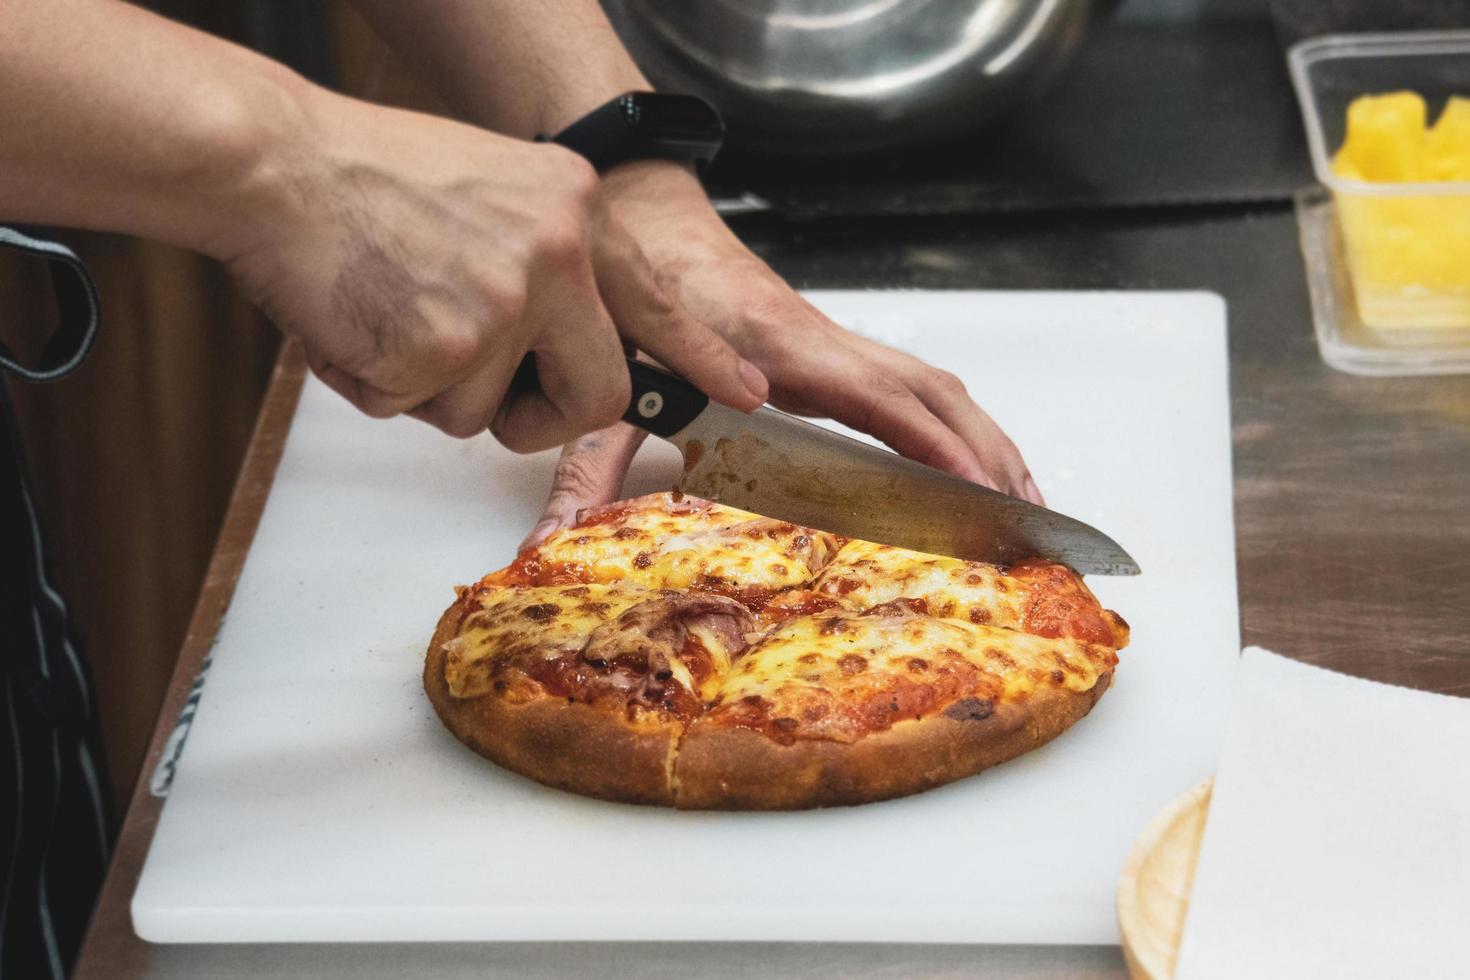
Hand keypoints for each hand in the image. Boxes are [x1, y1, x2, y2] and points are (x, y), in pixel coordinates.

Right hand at [219, 93, 766, 450]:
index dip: (702, 355)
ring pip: (484, 411)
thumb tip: (563, 333)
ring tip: (388, 309)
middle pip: (595, 394)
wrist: (270, 163)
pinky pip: (417, 412)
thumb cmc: (362, 177)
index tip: (749, 389)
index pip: (656, 301)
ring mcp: (503, 306)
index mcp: (571, 211)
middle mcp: (554, 256)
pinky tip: (355, 320)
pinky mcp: (442, 351)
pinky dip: (377, 383)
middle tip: (486, 388)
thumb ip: (541, 257)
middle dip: (539, 414)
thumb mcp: (490, 190)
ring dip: (429, 386)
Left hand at [523, 163, 1040, 544]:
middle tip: (1026, 518)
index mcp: (776, 348)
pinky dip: (952, 426)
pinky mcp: (827, 354)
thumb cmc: (633, 288)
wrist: (638, 222)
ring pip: (931, 386)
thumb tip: (558, 541)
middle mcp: (818, 342)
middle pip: (930, 391)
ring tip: (1022, 504)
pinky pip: (908, 387)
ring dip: (984, 439)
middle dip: (986, 452)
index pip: (876, 397)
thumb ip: (588, 467)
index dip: (932, 445)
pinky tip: (969, 463)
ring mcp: (829, 345)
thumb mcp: (606, 383)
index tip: (975, 489)